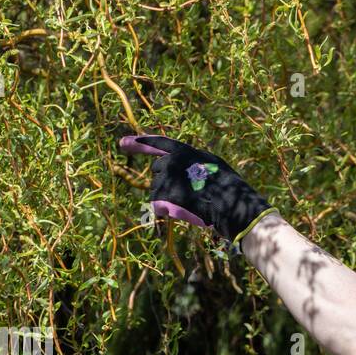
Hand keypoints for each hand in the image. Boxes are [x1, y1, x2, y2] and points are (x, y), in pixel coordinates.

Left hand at [118, 133, 276, 243]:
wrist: (233, 206)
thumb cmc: (229, 189)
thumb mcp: (213, 166)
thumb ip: (193, 163)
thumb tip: (181, 169)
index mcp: (186, 151)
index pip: (159, 143)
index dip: (140, 143)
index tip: (122, 144)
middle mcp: (172, 161)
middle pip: (156, 170)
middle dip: (165, 181)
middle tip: (185, 191)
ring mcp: (166, 178)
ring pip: (155, 189)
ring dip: (167, 198)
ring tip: (189, 202)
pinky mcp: (162, 196)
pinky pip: (156, 206)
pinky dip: (166, 210)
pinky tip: (182, 211)